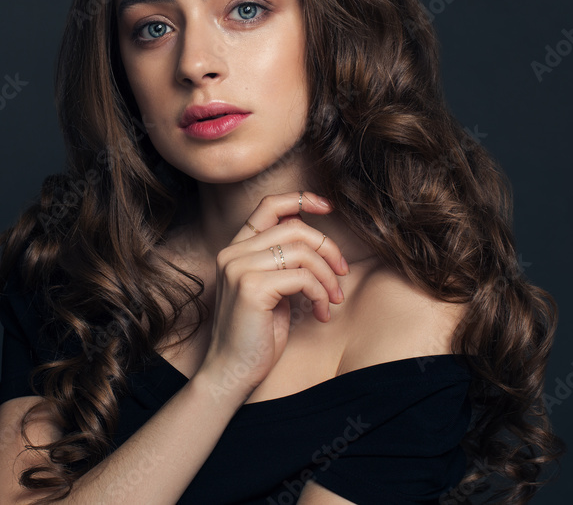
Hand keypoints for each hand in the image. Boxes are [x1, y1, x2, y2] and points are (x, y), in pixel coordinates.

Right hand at [195, 191, 348, 403]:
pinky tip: (321, 313)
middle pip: (294, 227)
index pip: (269, 205)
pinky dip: (320, 294)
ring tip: (332, 299)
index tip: (328, 207)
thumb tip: (315, 240)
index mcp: (236, 249)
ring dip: (327, 276)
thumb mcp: (273, 290)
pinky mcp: (251, 287)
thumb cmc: (256, 335)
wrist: (231, 372)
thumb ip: (284, 263)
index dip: (301, 200)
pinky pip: (302, 277)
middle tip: (341, 273)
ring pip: (302, 251)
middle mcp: (233, 253)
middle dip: (327, 247)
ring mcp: (239, 268)